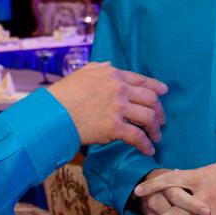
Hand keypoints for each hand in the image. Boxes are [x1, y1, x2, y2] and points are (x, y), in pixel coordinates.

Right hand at [46, 62, 166, 154]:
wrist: (52, 112)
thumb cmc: (63, 93)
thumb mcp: (82, 72)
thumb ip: (98, 67)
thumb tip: (109, 64)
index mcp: (113, 74)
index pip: (141, 79)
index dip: (156, 87)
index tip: (163, 92)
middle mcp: (120, 89)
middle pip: (150, 99)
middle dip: (159, 110)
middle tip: (161, 120)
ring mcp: (118, 108)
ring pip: (148, 117)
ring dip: (155, 128)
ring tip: (156, 136)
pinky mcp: (114, 127)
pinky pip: (137, 136)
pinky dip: (146, 144)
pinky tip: (148, 150)